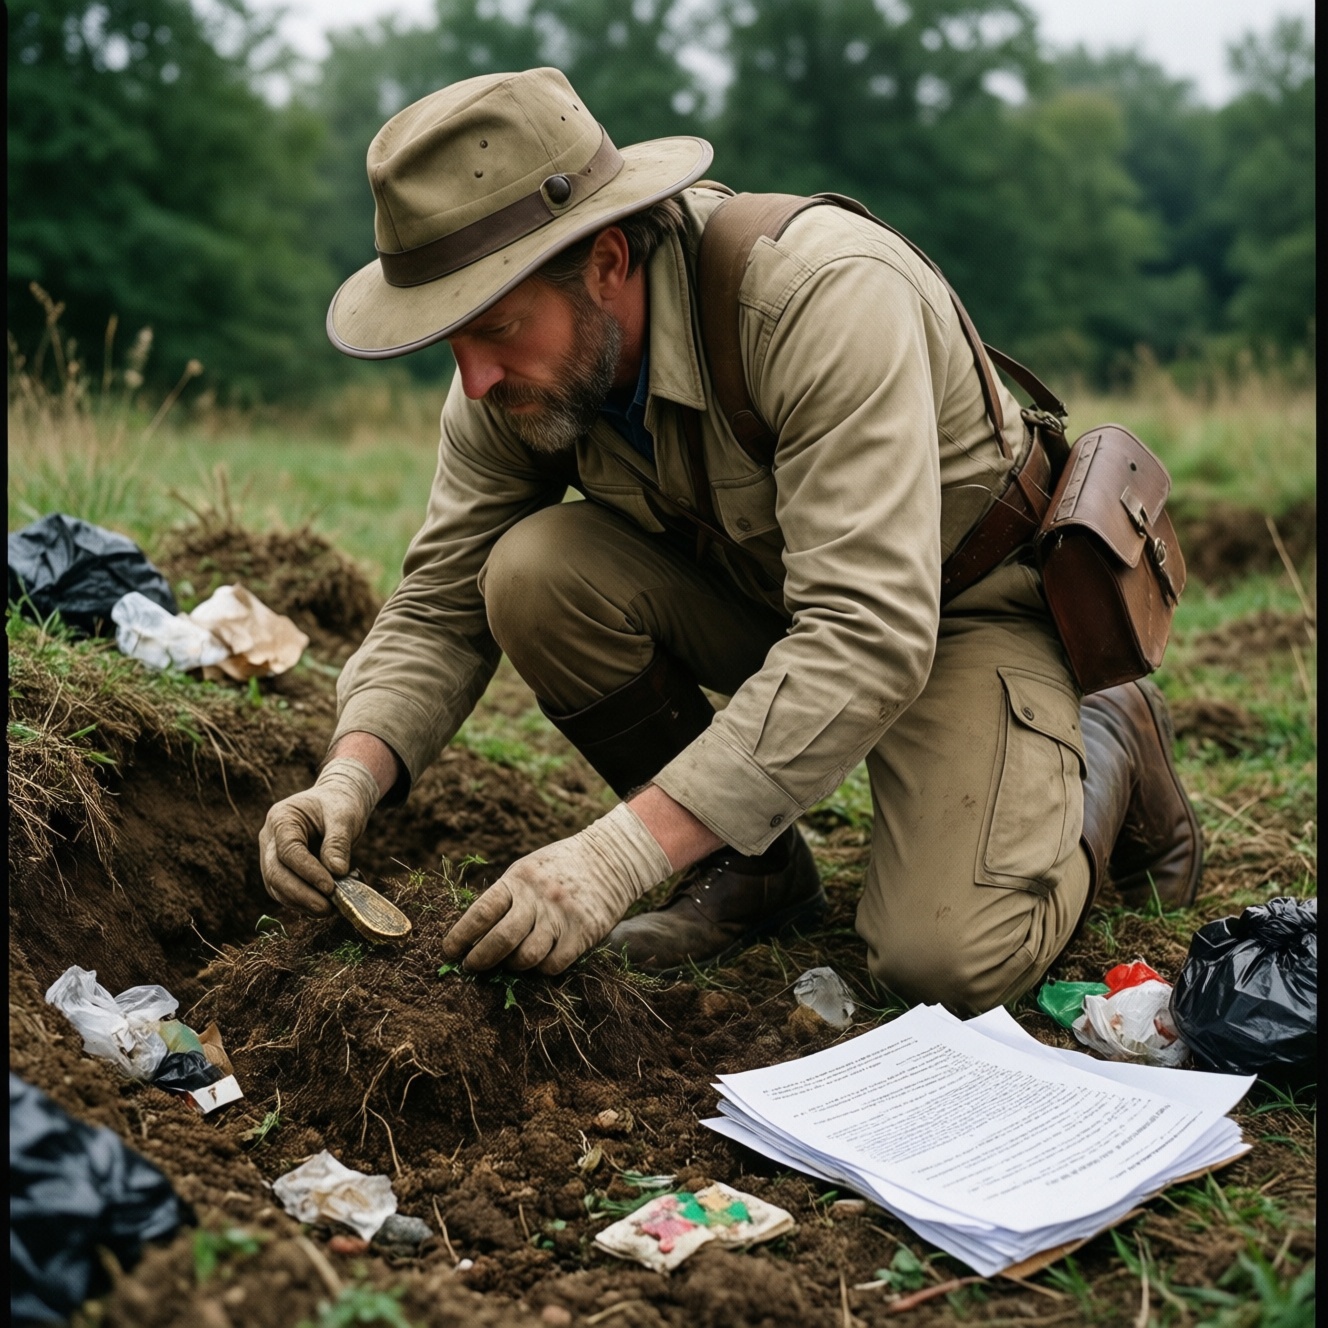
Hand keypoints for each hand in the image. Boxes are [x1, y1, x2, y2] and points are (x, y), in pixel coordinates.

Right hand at [259, 758, 380, 914]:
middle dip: (300, 894)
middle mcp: (270, 838)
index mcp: (282, 818)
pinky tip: (323, 908)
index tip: (330, 886)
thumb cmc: (340, 804)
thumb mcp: (345, 816)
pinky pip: (285, 892)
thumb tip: (336, 871)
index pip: (288, 850)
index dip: (307, 871)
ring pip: (276, 887)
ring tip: (328, 910)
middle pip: (275, 872)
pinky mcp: (280, 871)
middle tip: (327, 908)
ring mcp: (271, 856)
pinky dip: (302, 903)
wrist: (336, 802)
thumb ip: (338, 842)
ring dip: (301, 902)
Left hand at [442, 804, 673, 973]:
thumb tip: (474, 935)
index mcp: (518, 879)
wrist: (611, 857)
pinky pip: (553, 965)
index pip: (481, 912)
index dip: (460, 936)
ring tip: (509, 962)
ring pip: (526, 957)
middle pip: (501, 940)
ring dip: (512, 966)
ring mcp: (562, 917)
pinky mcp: (583, 934)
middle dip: (480, 960)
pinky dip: (541, 968)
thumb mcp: (527, 869)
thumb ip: (505, 897)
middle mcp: (538, 898)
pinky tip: (539, 960)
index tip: (449, 952)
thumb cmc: (559, 866)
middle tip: (472, 967)